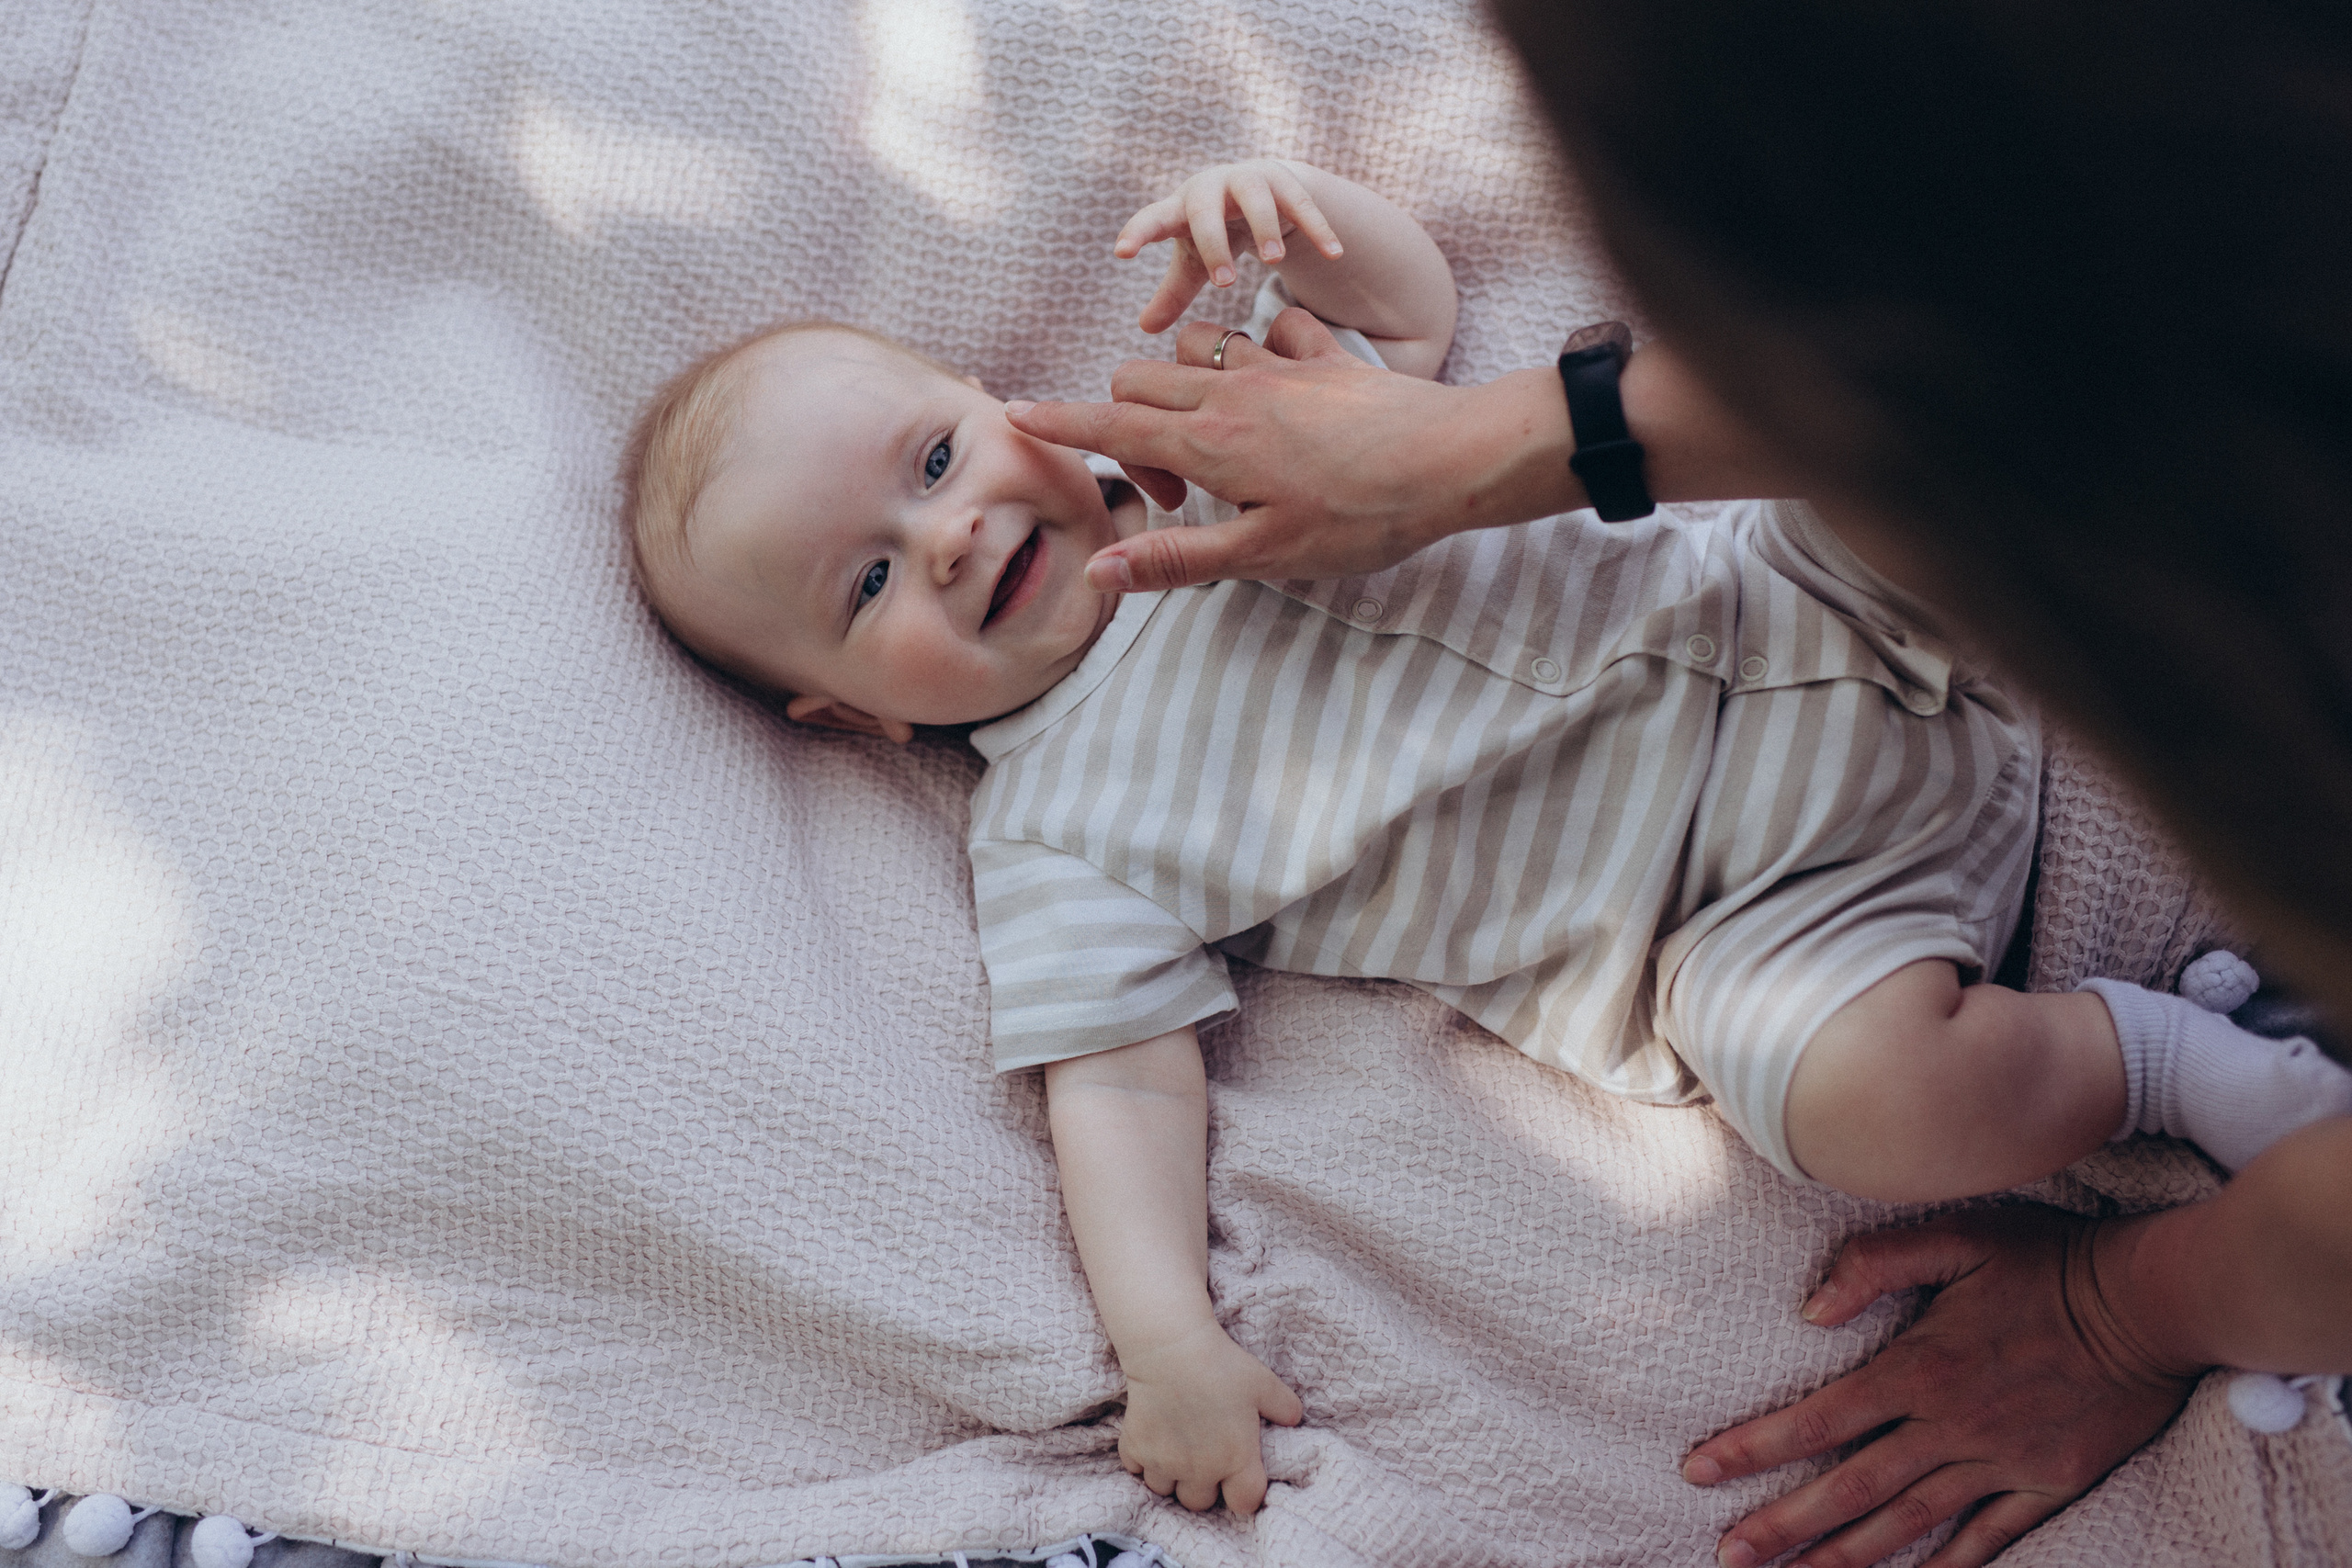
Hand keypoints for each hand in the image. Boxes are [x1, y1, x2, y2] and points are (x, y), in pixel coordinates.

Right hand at [1006, 312, 1569, 589]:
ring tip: (1218, 441)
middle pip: (1139, 380)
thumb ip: (1178, 560)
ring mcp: (1280, 366)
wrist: (1454, 458)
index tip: (1014, 415)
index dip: (1060, 424)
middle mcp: (1232, 391)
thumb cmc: (1362, 517)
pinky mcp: (1326, 357)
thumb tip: (1099, 571)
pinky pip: (1273, 329)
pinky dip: (1261, 349)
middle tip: (1177, 493)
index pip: (1111, 429)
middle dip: (1126, 425)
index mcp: (1208, 442)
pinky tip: (1284, 386)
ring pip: (1196, 348)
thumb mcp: (1264, 557)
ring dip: (1182, 381)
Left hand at [1116, 159, 1344, 333]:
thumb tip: (1143, 328)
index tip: (1120, 253)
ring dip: (1264, 227)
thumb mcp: (1194, 262)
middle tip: (1224, 283)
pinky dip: (1318, 228)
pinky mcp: (1286, 181)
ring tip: (1272, 262)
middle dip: (1213, 244)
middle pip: (1204, 210)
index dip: (1137, 234)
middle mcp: (1211, 187)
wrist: (1260, 186)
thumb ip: (1172, 293)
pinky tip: (1334, 254)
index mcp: (1181, 207)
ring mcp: (1249, 179)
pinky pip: (1302, 204)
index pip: (1152, 219)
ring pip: (1255, 198)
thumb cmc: (1216, 230)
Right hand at [1117, 1321, 1305, 1514]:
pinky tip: (1152, 1437)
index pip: (1244, 1504)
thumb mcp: (1264, 1382)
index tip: (1239, 1477)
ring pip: (1164, 1490)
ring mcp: (1163, 1462)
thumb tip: (1294, 1420)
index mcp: (1235, 1458)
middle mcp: (1199, 1469)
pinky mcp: (1135, 1448)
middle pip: (1199, 1503)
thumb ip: (1285, 1407)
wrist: (1171, 1348)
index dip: (1244, 1493)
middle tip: (1204, 1459)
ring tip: (1176, 1450)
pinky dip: (1141, 1459)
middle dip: (1202, 1486)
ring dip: (1171, 1476)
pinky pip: (1135, 1469)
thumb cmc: (1221, 1365)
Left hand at [1684, 1207, 2200, 1567]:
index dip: (1753, 1449)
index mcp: (1917, 1368)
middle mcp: (1950, 1427)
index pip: (1817, 1420)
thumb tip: (1809, 1309)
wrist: (2151, 1304)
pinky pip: (1987, 1540)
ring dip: (1844, 1560)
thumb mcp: (1956, 1234)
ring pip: (1906, 1525)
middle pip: (1849, 1489)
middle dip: (1781, 1526)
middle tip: (1727, 1557)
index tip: (1698, 1472)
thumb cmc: (2048, 1260)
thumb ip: (1874, 1265)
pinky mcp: (2048, 1484)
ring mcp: (2000, 1463)